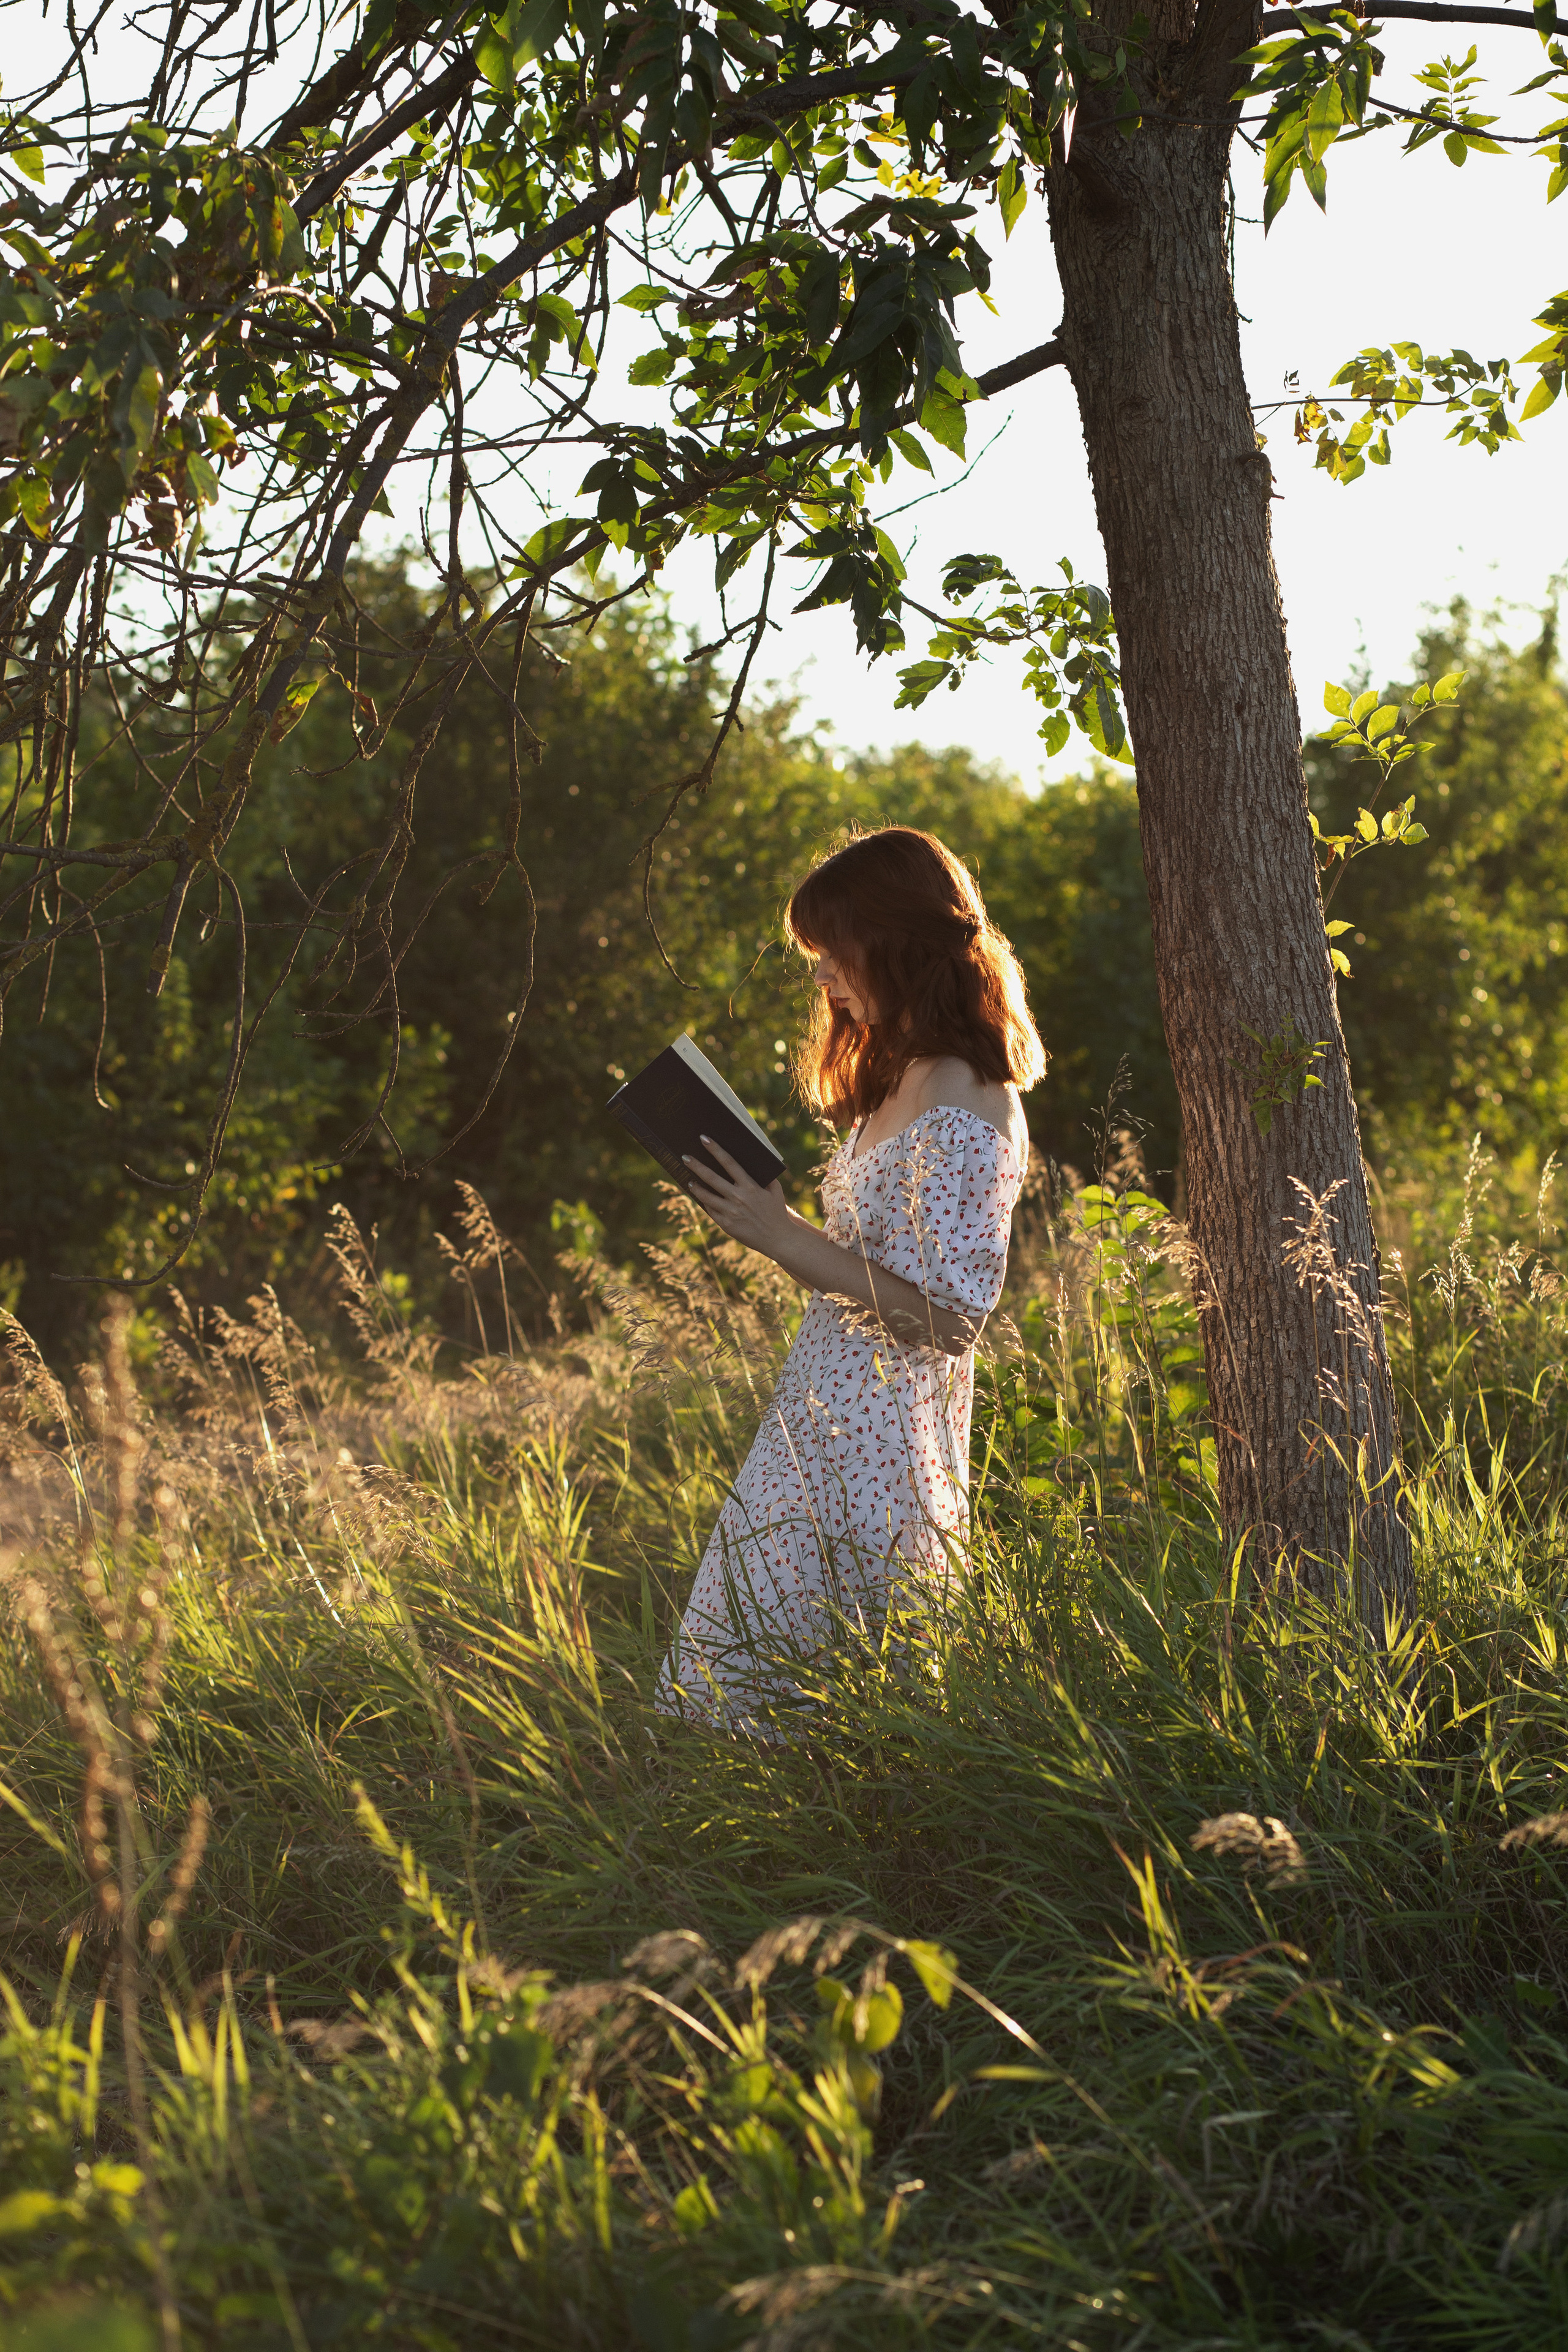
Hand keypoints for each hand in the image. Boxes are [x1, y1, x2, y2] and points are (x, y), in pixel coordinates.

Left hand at [683, 1136, 792, 1256]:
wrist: (778, 1239)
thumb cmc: (776, 1212)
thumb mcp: (774, 1191)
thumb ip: (764, 1177)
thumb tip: (752, 1164)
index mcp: (750, 1186)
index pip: (729, 1163)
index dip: (715, 1149)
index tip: (704, 1139)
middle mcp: (738, 1198)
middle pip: (712, 1178)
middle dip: (696, 1166)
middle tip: (685, 1157)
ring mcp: (730, 1212)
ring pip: (706, 1196)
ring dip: (695, 1186)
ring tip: (688, 1179)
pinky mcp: (726, 1225)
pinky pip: (711, 1211)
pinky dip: (704, 1202)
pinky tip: (700, 1197)